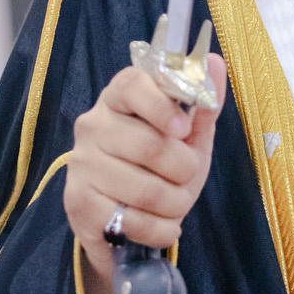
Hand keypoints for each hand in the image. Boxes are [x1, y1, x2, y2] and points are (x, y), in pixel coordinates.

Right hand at [63, 58, 226, 293]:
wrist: (126, 221)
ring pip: (146, 190)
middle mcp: (92, 126)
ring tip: (174, 206)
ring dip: (176, 205)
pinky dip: (160, 230)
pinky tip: (159, 226)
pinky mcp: (78, 203)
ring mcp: (81, 165)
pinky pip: (134, 221)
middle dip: (184, 171)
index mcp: (119, 98)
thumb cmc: (161, 169)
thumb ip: (202, 104)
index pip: (132, 84)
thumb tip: (216, 63)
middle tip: (185, 179)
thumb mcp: (187, 138)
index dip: (162, 106)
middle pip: (151, 146)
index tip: (183, 128)